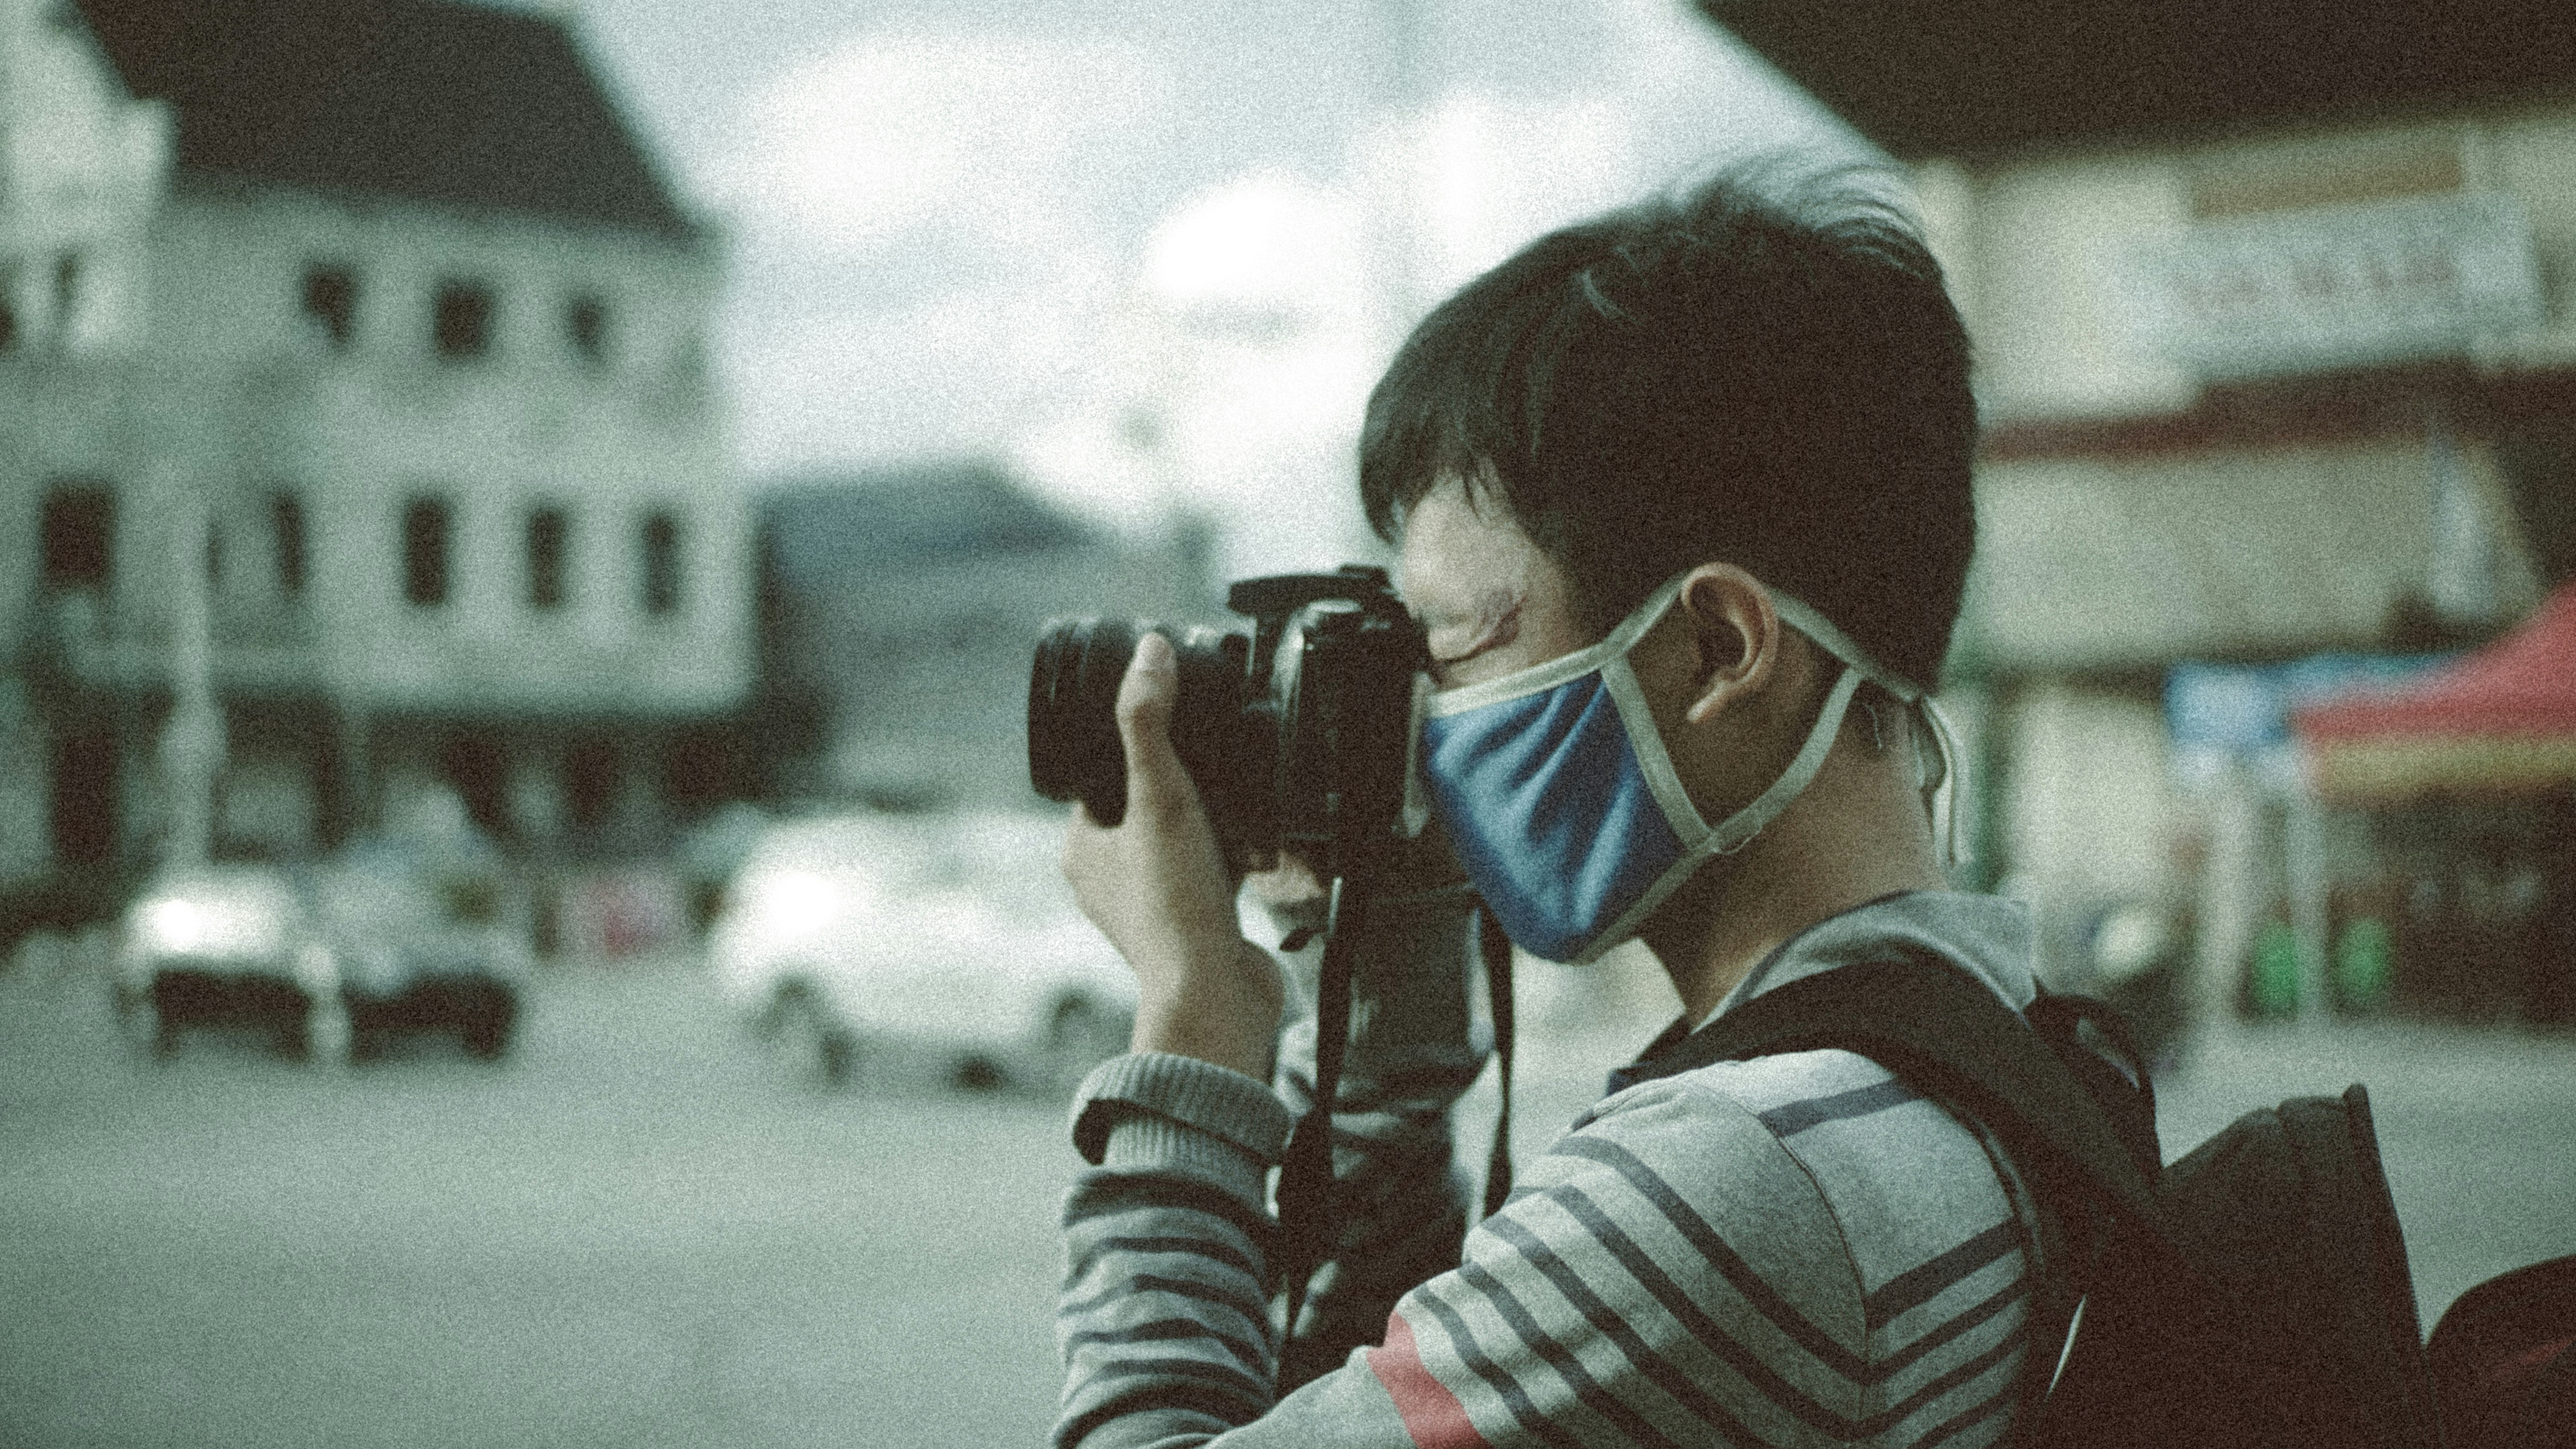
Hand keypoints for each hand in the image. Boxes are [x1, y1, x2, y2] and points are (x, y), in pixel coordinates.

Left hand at [1062, 631, 1284, 1079]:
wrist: (1216, 996)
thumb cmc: (1176, 905)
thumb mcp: (1161, 797)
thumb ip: (1149, 724)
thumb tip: (1147, 652)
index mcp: (1082, 850)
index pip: (1098, 778)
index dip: (1133, 745)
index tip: (1172, 721)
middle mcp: (1110, 881)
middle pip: (1145, 805)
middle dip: (1184, 781)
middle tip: (1216, 758)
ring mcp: (1153, 907)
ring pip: (1182, 840)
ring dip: (1213, 819)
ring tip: (1239, 798)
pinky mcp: (1195, 927)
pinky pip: (1213, 874)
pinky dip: (1235, 855)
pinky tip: (1259, 842)